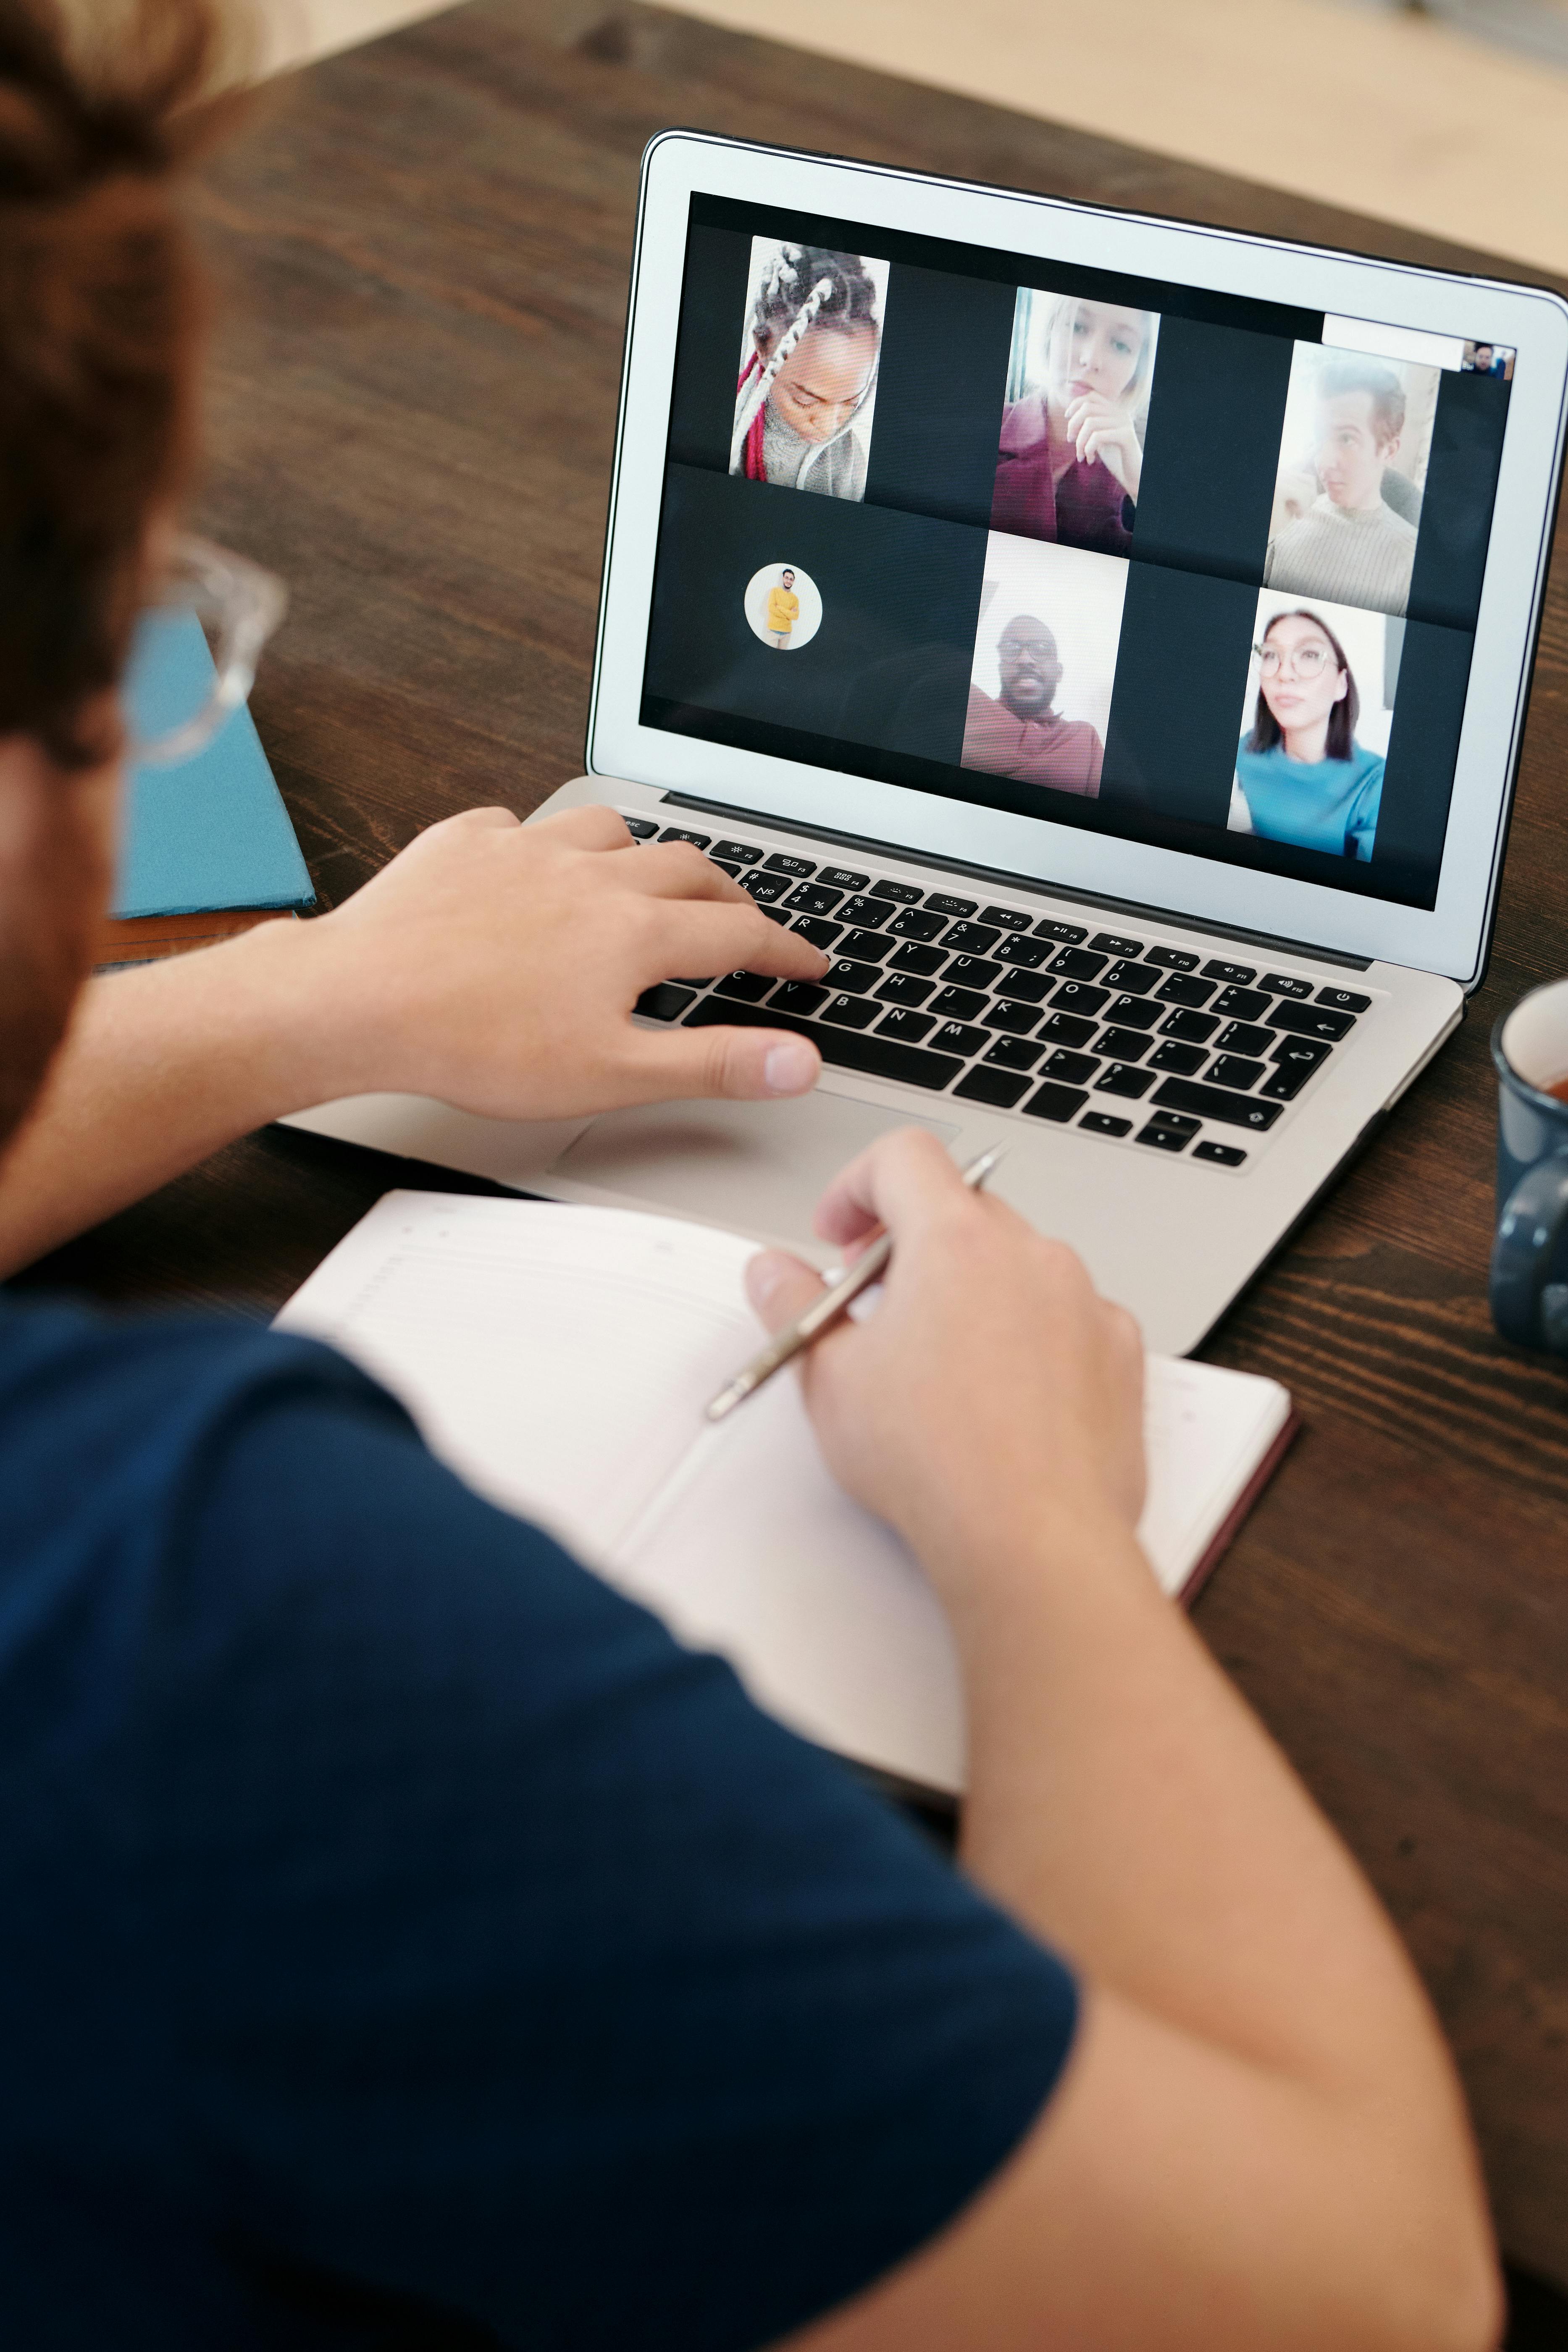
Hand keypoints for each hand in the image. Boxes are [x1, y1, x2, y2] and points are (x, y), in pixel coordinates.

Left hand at [287, 803, 829, 1118]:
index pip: (739, 932)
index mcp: (634, 931)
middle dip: (728, 893)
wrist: (358, 1002)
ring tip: (646, 878)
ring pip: (609, 829)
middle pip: (687, 867)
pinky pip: (518, 825)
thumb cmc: (475, 1045)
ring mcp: (523, 850)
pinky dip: (543, 843)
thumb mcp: (611, 1074)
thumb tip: (796, 1061)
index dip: (784, 950)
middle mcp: (588, 875)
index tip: (809, 963)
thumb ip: (711, 1063)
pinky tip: (534, 867)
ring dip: (642, 851)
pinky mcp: (462, 843)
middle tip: (741, 919)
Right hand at [744, 1129, 1145, 1603]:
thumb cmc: (939, 1463)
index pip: (903, 1156)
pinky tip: (1002, 1394)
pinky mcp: (1120, 1352)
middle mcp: (1030, 1255)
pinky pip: (1070, 1316)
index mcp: (955, 1241)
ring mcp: (1085, 1301)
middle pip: (964, 1208)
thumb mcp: (829, 1379)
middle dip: (913, 1243)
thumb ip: (792, 1306)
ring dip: (976, 1288)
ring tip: (940, 1362)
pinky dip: (1033, 1335)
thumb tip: (773, 1273)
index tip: (841, 1233)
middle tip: (877, 1303)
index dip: (857, 1185)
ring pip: (1019, 1263)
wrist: (1033, 1539)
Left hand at [1062, 391, 1140, 501]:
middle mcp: (1120, 413)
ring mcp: (1124, 423)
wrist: (1131, 474)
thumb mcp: (1098, 437)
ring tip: (1081, 456)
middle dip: (1073, 424)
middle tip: (1070, 440)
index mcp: (1114, 410)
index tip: (1067, 417)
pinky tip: (1090, 460)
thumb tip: (1069, 413)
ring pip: (1090, 423)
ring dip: (1080, 442)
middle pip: (1088, 407)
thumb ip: (1088, 425)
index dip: (1075, 404)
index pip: (1091, 396)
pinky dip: (1088, 449)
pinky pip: (1098, 436)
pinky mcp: (1125, 436)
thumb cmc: (1113, 457)